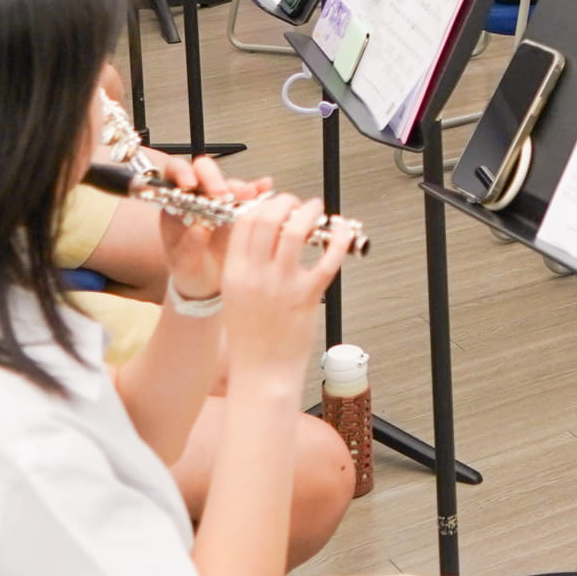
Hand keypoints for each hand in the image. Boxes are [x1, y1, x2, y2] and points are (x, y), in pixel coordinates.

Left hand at [150, 153, 268, 302]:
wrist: (210, 284)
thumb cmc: (190, 270)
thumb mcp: (184, 264)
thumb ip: (188, 247)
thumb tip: (198, 228)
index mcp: (176, 204)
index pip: (175, 174)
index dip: (182, 172)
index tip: (190, 184)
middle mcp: (199, 197)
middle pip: (204, 171)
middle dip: (213, 178)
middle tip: (223, 194)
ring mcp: (221, 201)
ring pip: (230, 182)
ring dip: (240, 186)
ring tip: (249, 196)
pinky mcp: (241, 208)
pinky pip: (252, 193)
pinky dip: (259, 189)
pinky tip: (265, 189)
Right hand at [215, 190, 350, 385]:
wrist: (261, 373)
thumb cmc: (250, 340)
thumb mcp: (234, 297)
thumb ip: (245, 267)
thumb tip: (263, 239)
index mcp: (235, 274)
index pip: (245, 223)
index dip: (263, 206)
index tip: (274, 204)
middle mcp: (257, 275)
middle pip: (269, 219)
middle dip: (286, 202)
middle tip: (297, 203)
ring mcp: (283, 284)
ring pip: (297, 231)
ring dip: (310, 213)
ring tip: (317, 209)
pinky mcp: (308, 296)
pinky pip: (328, 257)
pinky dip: (339, 237)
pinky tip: (342, 229)